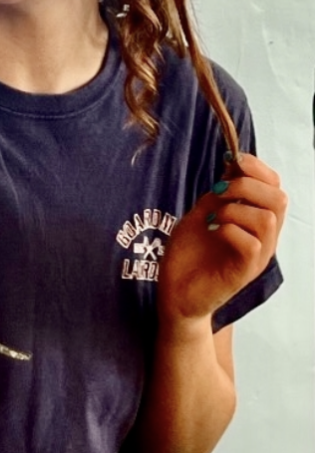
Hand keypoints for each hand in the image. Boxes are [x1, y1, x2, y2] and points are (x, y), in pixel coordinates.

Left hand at [159, 153, 285, 323]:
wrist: (174, 294)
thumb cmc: (188, 256)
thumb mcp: (200, 215)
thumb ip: (217, 194)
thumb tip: (232, 163)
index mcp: (255, 221)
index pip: (275, 187)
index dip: (259, 168)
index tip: (233, 158)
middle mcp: (263, 238)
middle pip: (279, 199)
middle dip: (247, 185)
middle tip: (218, 191)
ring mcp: (257, 256)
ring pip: (268, 220)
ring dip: (236, 209)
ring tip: (213, 216)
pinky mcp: (244, 272)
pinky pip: (252, 244)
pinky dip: (230, 230)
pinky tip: (212, 230)